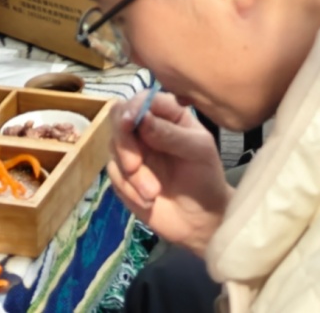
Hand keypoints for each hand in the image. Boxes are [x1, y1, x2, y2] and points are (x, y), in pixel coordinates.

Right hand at [107, 91, 231, 249]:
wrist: (201, 220)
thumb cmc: (206, 178)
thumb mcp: (198, 151)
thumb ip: (170, 134)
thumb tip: (141, 118)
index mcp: (168, 113)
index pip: (142, 99)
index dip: (132, 108)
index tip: (129, 123)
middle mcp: (146, 127)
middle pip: (118, 118)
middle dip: (124, 143)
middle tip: (134, 166)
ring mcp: (133, 150)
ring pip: (114, 148)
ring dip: (132, 174)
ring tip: (153, 193)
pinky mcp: (123, 174)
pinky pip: (114, 174)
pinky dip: (129, 189)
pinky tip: (148, 202)